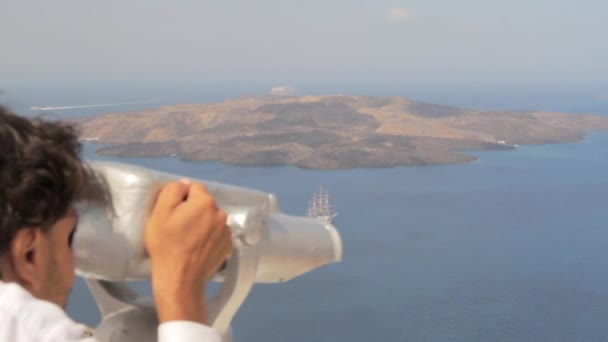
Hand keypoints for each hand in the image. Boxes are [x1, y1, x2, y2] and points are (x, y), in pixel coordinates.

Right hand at [145, 180, 232, 323]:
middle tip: (178, 228)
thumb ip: (173, 190)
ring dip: (202, 223)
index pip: (193, 188)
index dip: (180, 199)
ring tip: (188, 240)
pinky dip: (209, 237)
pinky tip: (197, 248)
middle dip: (192, 210)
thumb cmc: (166, 245)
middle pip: (203, 203)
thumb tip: (185, 184)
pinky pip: (217, 233)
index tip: (173, 215)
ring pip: (211, 218)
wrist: (180, 279)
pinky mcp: (228, 246)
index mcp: (205, 202)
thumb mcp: (160, 212)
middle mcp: (221, 213)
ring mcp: (226, 231)